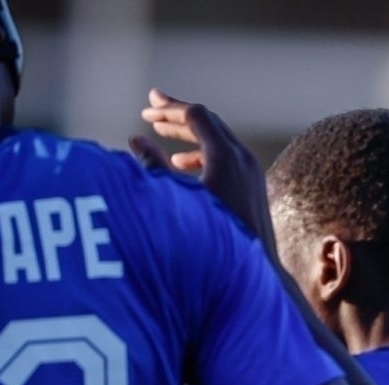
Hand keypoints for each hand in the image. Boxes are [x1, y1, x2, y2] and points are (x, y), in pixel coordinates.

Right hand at [132, 89, 274, 249]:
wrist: (252, 273)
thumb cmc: (210, 240)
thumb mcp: (176, 200)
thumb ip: (154, 168)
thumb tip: (136, 140)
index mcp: (226, 157)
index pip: (197, 117)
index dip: (169, 109)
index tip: (147, 107)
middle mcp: (243, 159)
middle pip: (208, 123)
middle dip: (177, 116)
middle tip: (151, 109)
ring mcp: (251, 173)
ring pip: (217, 140)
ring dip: (188, 135)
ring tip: (161, 131)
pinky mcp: (252, 187)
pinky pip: (226, 158)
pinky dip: (202, 153)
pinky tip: (182, 164)